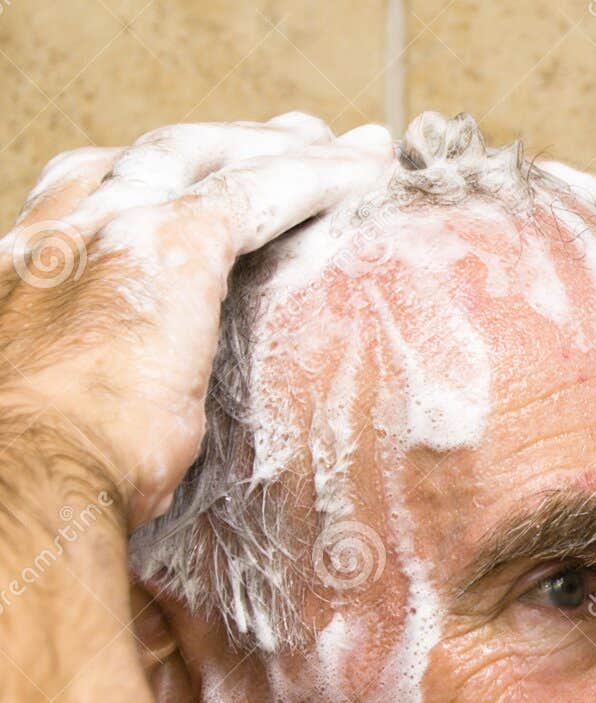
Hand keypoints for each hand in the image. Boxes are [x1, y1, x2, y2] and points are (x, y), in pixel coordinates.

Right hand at [0, 115, 394, 526]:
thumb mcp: (75, 417)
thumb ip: (107, 393)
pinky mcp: (171, 244)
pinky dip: (318, 178)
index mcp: (30, 269)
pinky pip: (260, 191)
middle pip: (159, 156)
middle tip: (294, 137)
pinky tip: (364, 176)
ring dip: (287, 149)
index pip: (93, 193)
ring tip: (351, 149)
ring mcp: (113, 227)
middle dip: (232, 142)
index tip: (204, 180)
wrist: (30, 474)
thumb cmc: (54, 475)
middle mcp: (63, 231)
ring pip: (214, 159)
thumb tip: (151, 463)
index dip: (158, 178)